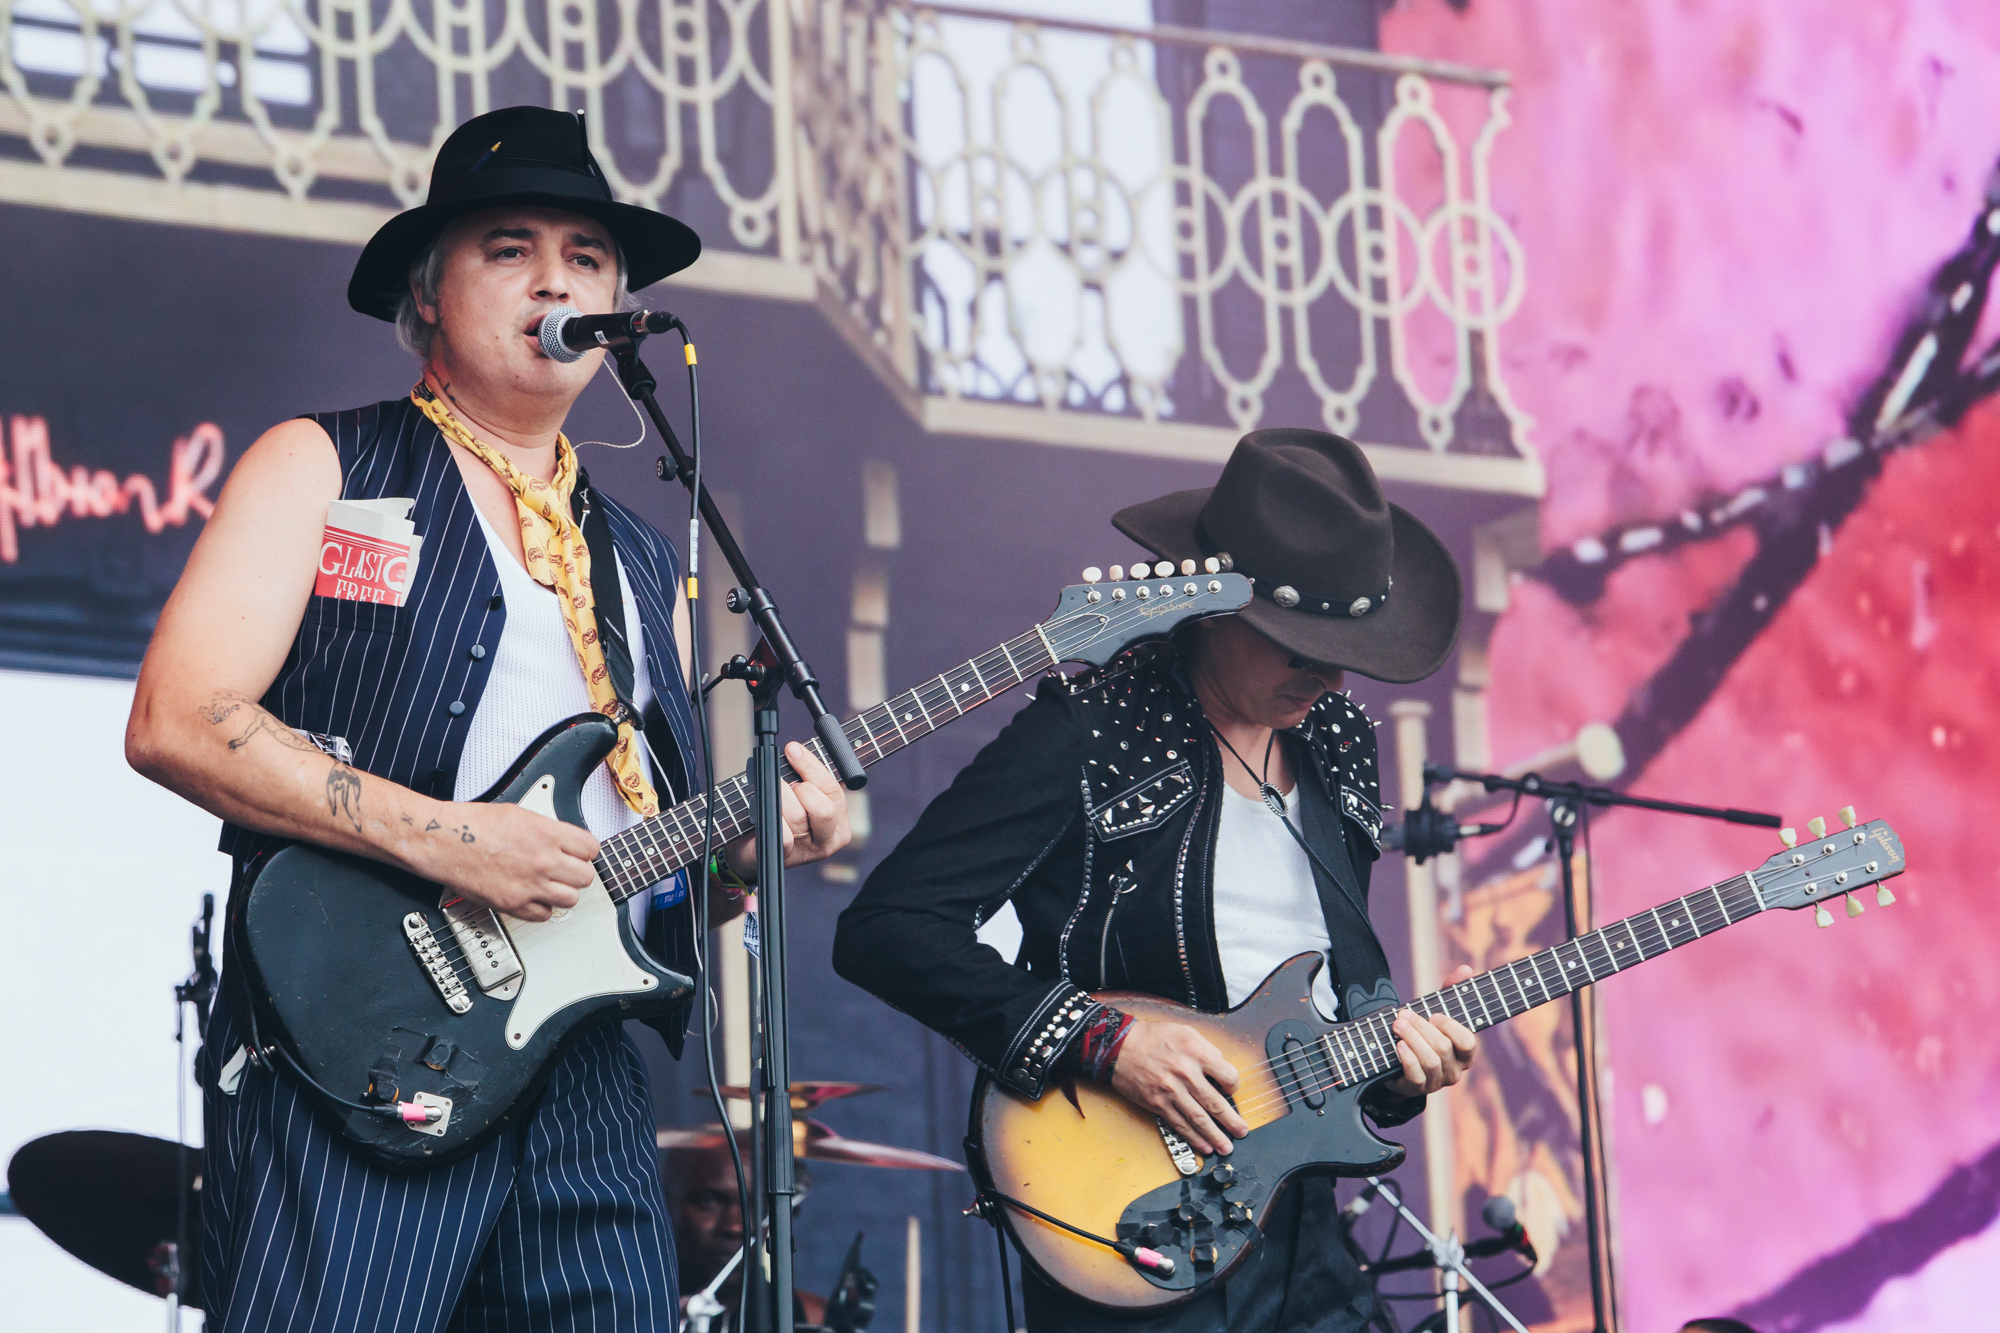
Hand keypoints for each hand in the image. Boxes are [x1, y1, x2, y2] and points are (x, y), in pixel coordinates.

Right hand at [411, 800, 600, 921]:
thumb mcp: (520, 813)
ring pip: (570, 899)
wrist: (444, 841)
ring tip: (551, 885)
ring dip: (563, 893)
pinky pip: (544, 915)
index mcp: (547, 833)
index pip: (590, 848)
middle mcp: (543, 860)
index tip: (580, 854)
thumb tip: (565, 840)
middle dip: (577, 873)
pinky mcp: (513, 904)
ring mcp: (530, 885)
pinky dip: (541, 908)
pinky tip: (533, 897)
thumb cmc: (472, 825)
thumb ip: (547, 829)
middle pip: (585, 877)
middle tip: (567, 870)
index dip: (586, 851)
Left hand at [723, 741, 851, 876]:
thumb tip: (795, 750)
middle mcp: (829, 840)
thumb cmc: (779, 817)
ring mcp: (808, 853)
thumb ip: (803, 776)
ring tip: (769, 797)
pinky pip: (783, 836)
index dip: (811, 766)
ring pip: (798, 817)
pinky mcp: (786, 859)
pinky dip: (771, 821)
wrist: (753, 848)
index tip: (793, 750)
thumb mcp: (797, 796)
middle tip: (783, 785)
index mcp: (839, 822)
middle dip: (799, 789)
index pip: (832, 789)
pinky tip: (762, 815)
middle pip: (823, 808)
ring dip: (779, 800)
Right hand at [1107, 1020, 1249, 1156]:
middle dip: (1232, 1121)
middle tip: (1242, 1131)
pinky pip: (1180, 1124)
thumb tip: (1220, 1065)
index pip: (1228, 1076)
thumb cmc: (1152, 1037)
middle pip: (1216, 1103)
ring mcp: (1172, 1092)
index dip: (1233, 1086)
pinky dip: (1193, 1138)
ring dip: (1216, 1136)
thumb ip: (1206, 1048)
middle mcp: (1187, 1074)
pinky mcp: (1158, 1104)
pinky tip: (1204, 1145)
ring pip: (1200, 1119)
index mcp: (1197, 1054)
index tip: (1231, 1090)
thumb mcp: (1185, 1031)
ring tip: (1227, 1146)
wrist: (1119, 1046)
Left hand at [1383, 963, 1479, 1097]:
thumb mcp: (1436, 1012)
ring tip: (1398, 1025)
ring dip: (1412, 1038)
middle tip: (1404, 1015)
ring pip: (1430, 1061)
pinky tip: (1399, 1045)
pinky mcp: (1417, 1089)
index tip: (1434, 1015)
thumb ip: (1450, 991)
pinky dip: (1407, 1058)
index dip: (1451, 1027)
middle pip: (1443, 1047)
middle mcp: (1454, 1071)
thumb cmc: (1423, 1033)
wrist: (1398, 1060)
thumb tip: (1465, 968)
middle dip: (1421, 1027)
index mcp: (1464, 1053)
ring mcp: (1437, 1082)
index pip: (1468, 1043)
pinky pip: (1416, 1076)